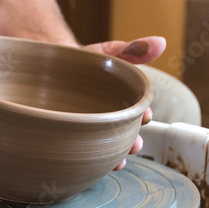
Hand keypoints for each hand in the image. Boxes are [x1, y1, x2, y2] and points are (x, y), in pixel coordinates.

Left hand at [83, 36, 166, 169]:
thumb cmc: (82, 62)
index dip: (142, 114)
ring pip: (106, 145)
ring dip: (115, 154)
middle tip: (134, 145)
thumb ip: (131, 50)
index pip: (137, 110)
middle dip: (132, 140)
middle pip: (123, 133)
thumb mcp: (106, 52)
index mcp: (121, 100)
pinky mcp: (71, 135)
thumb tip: (161, 41)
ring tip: (117, 161)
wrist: (48, 67)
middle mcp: (108, 116)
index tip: (145, 116)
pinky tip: (91, 166)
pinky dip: (89, 158)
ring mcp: (90, 127)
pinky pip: (83, 149)